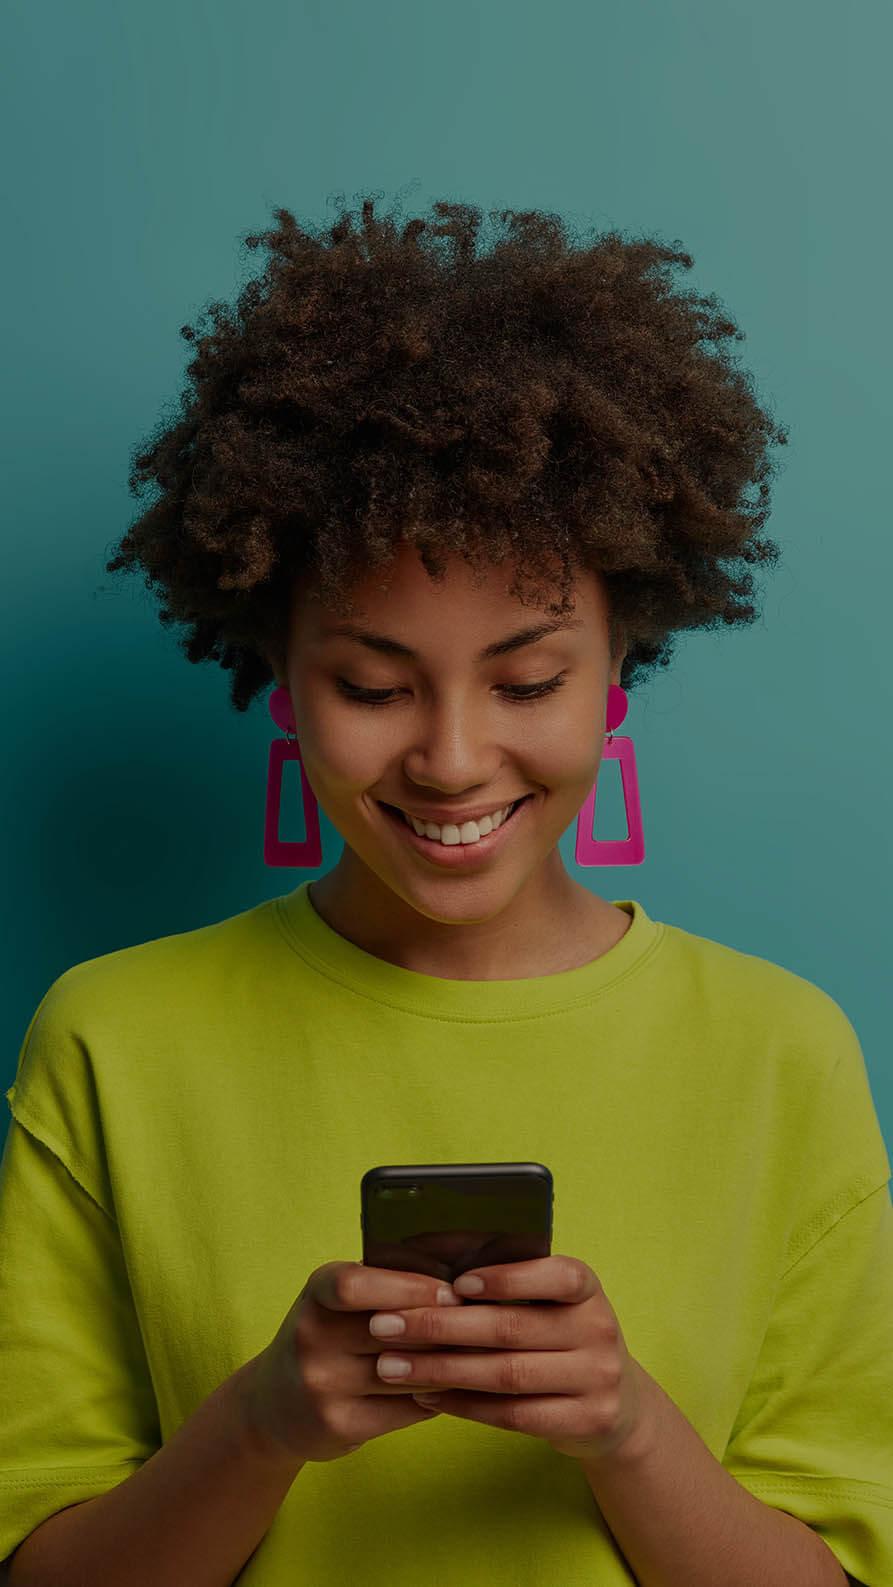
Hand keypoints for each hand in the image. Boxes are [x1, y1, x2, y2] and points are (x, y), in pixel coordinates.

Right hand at [242, 1260, 463, 1464]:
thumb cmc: (325, 1337)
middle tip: (485, 1323)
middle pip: (391, 1330)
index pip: (356, 1284)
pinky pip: (406, 1408)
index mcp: (317, 1292)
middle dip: (443, 1327)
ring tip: (482, 1354)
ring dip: (449, 1364)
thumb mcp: (339, 1300)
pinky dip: (436, 1396)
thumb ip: (387, 1283)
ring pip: (407, 1372)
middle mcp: (311, 1336)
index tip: (451, 1292)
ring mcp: (322, 1384)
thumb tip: (461, 1274)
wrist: (273, 1406)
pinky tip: (454, 1387)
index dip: (409, 1287)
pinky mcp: (338, 1424)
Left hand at [369, 1254, 651, 1462]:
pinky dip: (464, 1405)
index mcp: (586, 1288)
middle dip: (441, 1327)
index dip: (506, 1279)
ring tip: (392, 1366)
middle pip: (512, 1328)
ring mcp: (597, 1378)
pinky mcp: (587, 1421)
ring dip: (442, 1370)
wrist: (617, 1406)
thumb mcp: (553, 1306)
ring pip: (508, 1375)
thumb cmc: (561, 1339)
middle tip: (386, 1326)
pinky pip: (514, 1415)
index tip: (454, 1284)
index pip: (555, 1275)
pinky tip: (427, 1396)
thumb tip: (431, 1274)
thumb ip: (509, 1289)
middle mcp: (599, 1329)